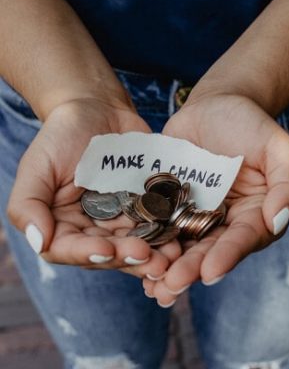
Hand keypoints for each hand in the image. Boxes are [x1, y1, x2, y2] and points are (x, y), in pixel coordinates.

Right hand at [7, 99, 180, 278]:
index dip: (87, 253)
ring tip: (171, 256)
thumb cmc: (62, 136)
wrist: (97, 110)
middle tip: (148, 258)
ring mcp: (120, 219)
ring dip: (153, 254)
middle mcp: (92, 228)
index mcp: (62, 224)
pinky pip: (156, 224)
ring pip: (135, 244)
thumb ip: (28, 204)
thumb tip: (39, 242)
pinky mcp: (144, 207)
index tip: (107, 249)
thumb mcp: (37, 166)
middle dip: (127, 258)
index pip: (69, 249)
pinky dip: (167, 233)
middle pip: (108, 253)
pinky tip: (180, 238)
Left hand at [142, 93, 288, 305]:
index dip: (228, 255)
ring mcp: (194, 213)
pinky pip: (158, 223)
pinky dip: (147, 240)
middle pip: (209, 249)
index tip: (210, 272)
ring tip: (151, 285)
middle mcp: (224, 220)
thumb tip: (278, 220)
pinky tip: (132, 256)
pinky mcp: (169, 202)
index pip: (243, 239)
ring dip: (166, 266)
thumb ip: (287, 183)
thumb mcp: (276, 147)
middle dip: (190, 269)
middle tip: (170, 287)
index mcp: (253, 213)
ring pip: (181, 244)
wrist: (214, 105)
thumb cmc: (249, 123)